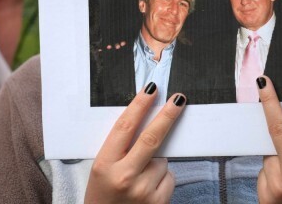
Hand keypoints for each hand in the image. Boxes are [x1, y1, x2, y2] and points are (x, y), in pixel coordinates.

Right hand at [85, 83, 185, 203]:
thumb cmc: (102, 196)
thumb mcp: (102, 170)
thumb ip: (119, 149)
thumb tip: (146, 121)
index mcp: (104, 164)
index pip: (125, 127)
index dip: (140, 105)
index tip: (151, 90)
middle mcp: (124, 176)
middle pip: (151, 138)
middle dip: (167, 115)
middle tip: (179, 99)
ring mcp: (143, 191)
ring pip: (162, 161)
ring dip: (156, 163)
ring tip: (139, 179)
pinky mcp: (158, 202)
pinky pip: (169, 177)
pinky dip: (162, 179)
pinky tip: (148, 190)